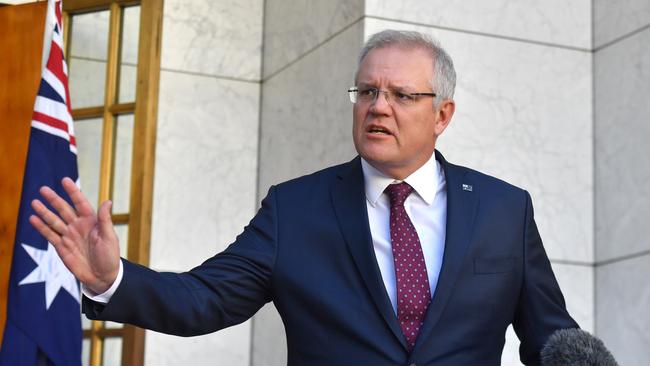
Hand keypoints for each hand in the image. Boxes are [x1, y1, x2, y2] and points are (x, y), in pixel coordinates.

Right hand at [29, 177, 120, 294]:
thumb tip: (107, 201)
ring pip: (54, 221)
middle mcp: (79, 225)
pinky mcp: (61, 247)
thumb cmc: (110, 256)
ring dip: (44, 212)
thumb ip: (105, 220)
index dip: (73, 192)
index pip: (80, 203)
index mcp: (92, 221)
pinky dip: (41, 227)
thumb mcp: (109, 237)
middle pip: (64, 209)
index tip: (64, 180)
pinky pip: (50, 235)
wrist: (102, 276)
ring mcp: (69, 236)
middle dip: (54, 200)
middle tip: (43, 189)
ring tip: (34, 202)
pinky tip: (33, 219)